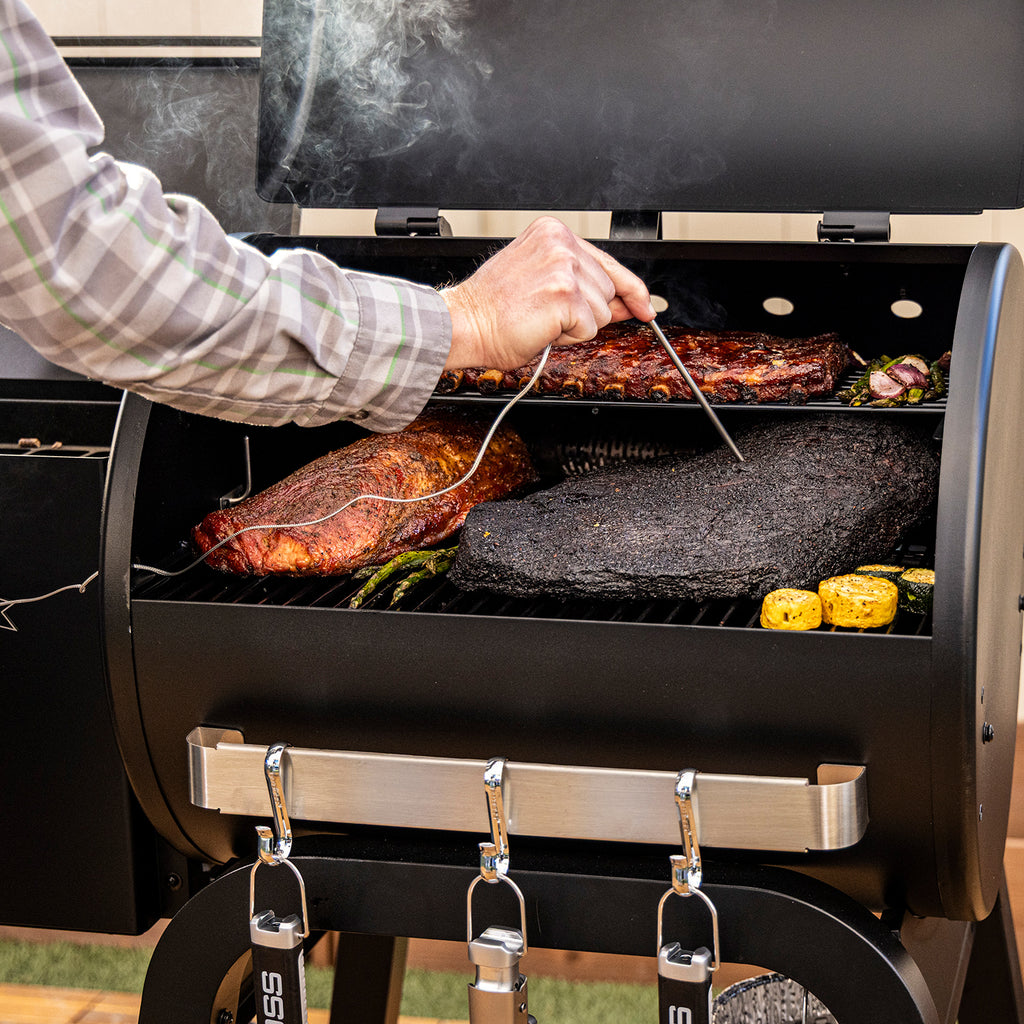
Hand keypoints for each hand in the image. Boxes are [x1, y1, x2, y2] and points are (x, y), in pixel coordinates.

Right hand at [440, 216, 654, 369]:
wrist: (464, 323)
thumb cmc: (493, 308)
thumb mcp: (541, 282)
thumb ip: (584, 286)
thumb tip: (627, 303)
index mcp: (553, 233)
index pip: (608, 262)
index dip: (630, 289)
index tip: (646, 305)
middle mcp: (561, 243)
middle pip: (608, 292)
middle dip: (584, 313)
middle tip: (544, 313)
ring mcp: (565, 268)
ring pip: (601, 313)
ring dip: (573, 326)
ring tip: (538, 318)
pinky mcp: (565, 295)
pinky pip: (588, 329)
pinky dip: (567, 337)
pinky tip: (540, 326)